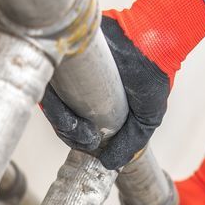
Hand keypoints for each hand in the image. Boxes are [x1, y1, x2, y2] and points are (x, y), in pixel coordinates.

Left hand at [40, 0, 204, 169]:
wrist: (155, 39)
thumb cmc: (154, 75)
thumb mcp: (147, 119)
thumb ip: (130, 143)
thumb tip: (109, 165)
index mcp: (95, 106)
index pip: (75, 127)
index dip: (77, 139)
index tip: (90, 142)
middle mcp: (80, 90)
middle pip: (60, 116)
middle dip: (67, 131)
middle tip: (84, 134)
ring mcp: (71, 72)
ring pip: (51, 99)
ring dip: (56, 115)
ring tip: (74, 123)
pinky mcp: (66, 53)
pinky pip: (49, 74)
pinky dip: (49, 92)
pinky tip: (61, 102)